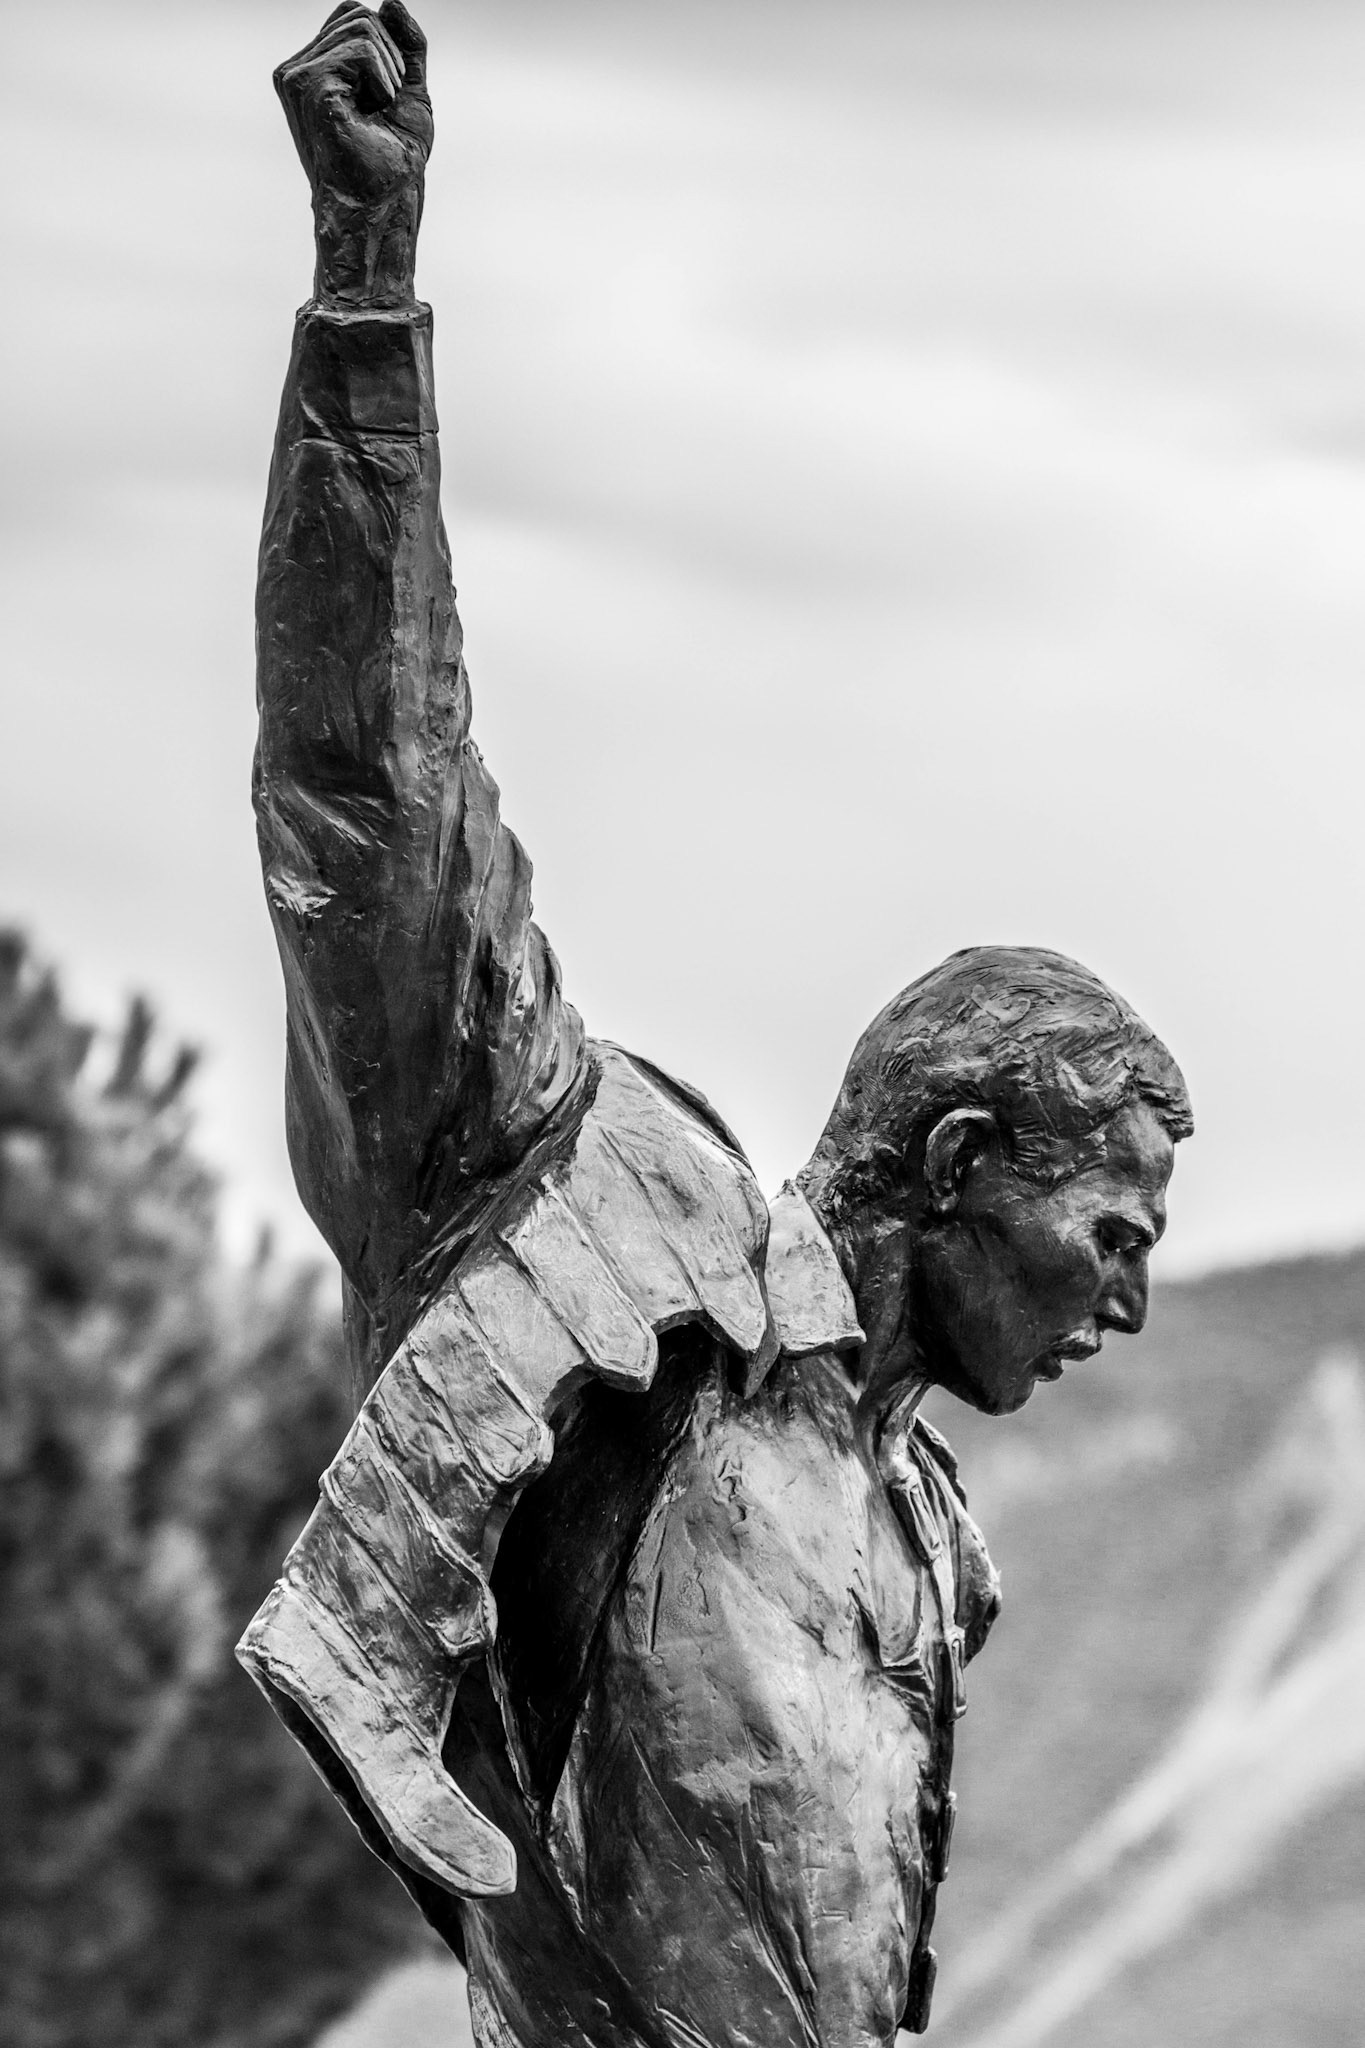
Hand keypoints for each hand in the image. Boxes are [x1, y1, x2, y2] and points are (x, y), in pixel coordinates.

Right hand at [275, 2, 432, 308]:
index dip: (388, 48)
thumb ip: (405, 44)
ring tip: (377, 112)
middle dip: (391, 58)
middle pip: (357, 13)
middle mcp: (297, 69)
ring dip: (389, 72)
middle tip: (384, 107)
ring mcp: (296, 76)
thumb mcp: (409, 88)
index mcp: (315, 68)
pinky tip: (373, 112)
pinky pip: (361, 46)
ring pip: (361, 26)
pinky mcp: (306, 84)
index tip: (386, 97)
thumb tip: (390, 0)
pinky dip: (383, 80)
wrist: (386, 203)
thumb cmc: (394, 160)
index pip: (353, 14)